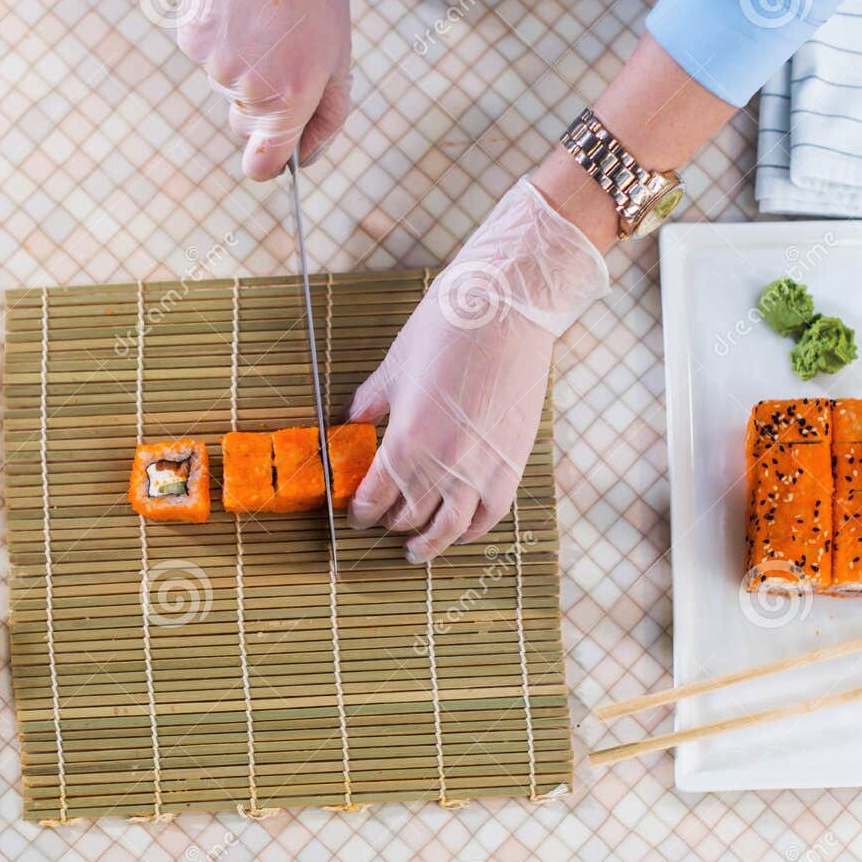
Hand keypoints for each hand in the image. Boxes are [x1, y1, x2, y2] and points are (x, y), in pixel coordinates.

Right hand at [177, 0, 351, 180]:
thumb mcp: (339, 58)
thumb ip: (327, 117)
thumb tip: (304, 158)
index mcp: (291, 99)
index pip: (262, 165)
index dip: (268, 163)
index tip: (274, 154)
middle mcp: (249, 89)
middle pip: (245, 123)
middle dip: (264, 101)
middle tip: (283, 51)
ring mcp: (214, 64)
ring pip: (225, 87)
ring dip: (243, 64)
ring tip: (264, 19)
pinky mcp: (191, 38)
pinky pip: (205, 58)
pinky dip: (220, 41)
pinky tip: (239, 8)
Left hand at [347, 177, 609, 561]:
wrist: (507, 309)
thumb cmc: (446, 329)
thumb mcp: (394, 366)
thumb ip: (371, 404)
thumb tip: (351, 425)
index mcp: (406, 440)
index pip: (375, 497)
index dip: (360, 512)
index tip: (355, 515)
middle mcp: (443, 464)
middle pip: (408, 516)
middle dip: (389, 523)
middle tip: (380, 523)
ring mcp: (481, 468)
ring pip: (449, 529)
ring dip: (428, 544)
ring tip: (416, 552)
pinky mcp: (511, 464)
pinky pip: (489, 515)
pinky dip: (471, 530)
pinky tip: (459, 532)